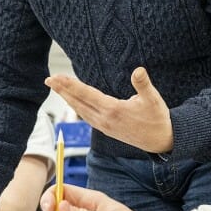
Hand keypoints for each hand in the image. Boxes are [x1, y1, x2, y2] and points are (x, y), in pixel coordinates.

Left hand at [46, 68, 173, 153]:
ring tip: (58, 88)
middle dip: (63, 90)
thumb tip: (138, 70)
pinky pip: (87, 116)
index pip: (87, 94)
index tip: (58, 77)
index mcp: (113, 110)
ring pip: (81, 110)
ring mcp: (105, 126)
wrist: (161, 141)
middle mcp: (105, 119)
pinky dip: (77, 107)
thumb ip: (143, 84)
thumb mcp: (154, 99)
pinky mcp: (107, 129)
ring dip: (68, 98)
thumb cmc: (157, 118)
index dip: (71, 85)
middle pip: (78, 103)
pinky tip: (74, 103)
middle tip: (49, 79)